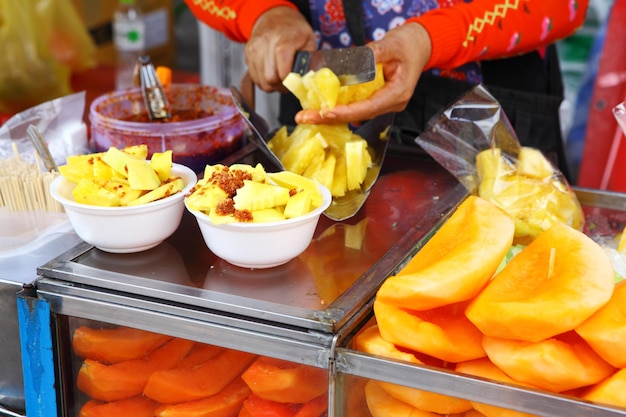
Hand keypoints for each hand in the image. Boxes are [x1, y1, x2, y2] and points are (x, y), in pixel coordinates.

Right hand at [244, 6, 315, 92]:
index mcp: (284, 40)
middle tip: (288, 84)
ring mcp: (254, 48)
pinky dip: (263, 81)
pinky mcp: (247, 53)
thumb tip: (307, 81)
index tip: (295, 83)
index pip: (283, 73)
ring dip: (272, 85)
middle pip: (270, 79)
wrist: (275, 16)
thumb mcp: (309, 41)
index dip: (290, 83)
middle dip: (280, 86)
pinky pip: (254, 77)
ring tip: (280, 78)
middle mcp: (266, 43)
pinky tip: (271, 74)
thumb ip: (309, 62)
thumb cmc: (293, 29)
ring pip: (261, 81)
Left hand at [294, 22, 431, 123]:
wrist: (419, 45)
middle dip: (329, 118)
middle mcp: (390, 103)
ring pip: (354, 114)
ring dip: (330, 115)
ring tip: (306, 115)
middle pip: (357, 116)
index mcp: (397, 94)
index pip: (367, 108)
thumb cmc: (409, 44)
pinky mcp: (376, 100)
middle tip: (304, 118)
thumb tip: (356, 61)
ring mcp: (383, 104)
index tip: (325, 112)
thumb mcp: (392, 44)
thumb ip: (374, 53)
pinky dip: (338, 107)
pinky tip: (319, 108)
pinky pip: (355, 107)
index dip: (345, 112)